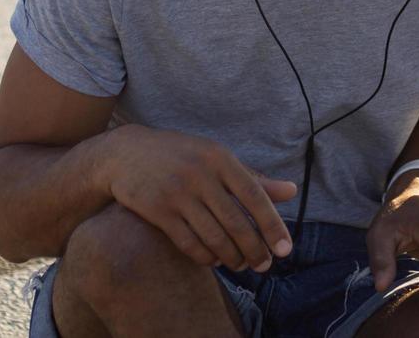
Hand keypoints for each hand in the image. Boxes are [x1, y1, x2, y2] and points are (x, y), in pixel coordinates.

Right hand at [105, 125, 296, 270]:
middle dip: (254, 249)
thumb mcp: (217, 158)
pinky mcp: (158, 210)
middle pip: (235, 221)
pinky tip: (216, 260)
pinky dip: (206, 256)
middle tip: (264, 265)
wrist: (127, 153)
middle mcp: (200, 174)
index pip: (254, 195)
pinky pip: (188, 243)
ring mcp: (177, 192)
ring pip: (213, 236)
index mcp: (220, 157)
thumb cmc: (183, 156)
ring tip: (242, 265)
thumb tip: (292, 191)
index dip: (272, 224)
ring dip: (232, 257)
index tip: (285, 249)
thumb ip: (253, 178)